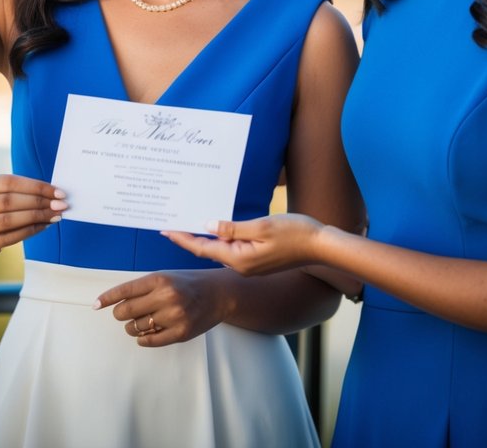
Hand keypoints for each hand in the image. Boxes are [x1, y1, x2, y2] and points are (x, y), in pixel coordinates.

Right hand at [0, 174, 66, 255]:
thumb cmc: (5, 207)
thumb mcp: (11, 193)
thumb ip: (29, 192)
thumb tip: (56, 196)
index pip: (10, 182)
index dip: (36, 187)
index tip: (58, 192)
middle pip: (8, 201)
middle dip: (38, 203)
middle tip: (60, 205)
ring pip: (7, 220)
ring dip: (36, 217)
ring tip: (54, 216)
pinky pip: (9, 238)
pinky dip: (29, 232)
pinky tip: (44, 226)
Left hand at [94, 270, 229, 347]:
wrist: (219, 294)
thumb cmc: (188, 284)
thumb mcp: (165, 277)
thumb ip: (143, 288)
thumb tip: (115, 302)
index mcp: (159, 279)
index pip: (125, 290)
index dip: (107, 298)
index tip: (96, 305)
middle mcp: (166, 296)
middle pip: (126, 311)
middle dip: (120, 314)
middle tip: (125, 314)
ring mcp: (174, 315)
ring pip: (136, 327)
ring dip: (132, 327)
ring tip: (141, 322)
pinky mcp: (181, 332)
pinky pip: (151, 341)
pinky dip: (143, 339)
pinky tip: (144, 335)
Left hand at [164, 213, 324, 275]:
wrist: (322, 247)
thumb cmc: (296, 234)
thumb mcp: (262, 226)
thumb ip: (233, 227)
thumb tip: (207, 226)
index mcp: (239, 259)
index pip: (202, 248)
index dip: (182, 238)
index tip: (164, 230)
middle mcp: (241, 265)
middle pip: (208, 250)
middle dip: (189, 237)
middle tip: (170, 223)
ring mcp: (250, 264)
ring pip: (220, 249)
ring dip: (205, 237)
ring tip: (188, 222)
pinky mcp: (257, 260)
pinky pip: (233, 248)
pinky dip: (221, 238)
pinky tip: (216, 227)